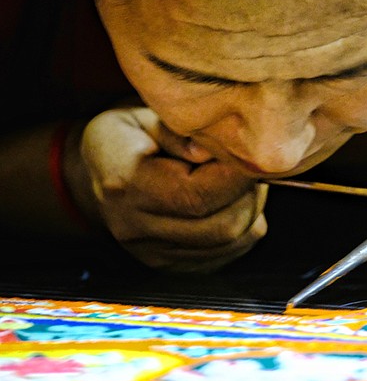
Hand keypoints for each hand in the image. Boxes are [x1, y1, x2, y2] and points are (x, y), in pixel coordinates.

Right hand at [79, 107, 266, 272]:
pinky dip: (244, 226)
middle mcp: (136, 228)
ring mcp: (153, 253)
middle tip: (251, 166)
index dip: (235, 177)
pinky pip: (229, 252)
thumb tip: (217, 152)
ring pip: (230, 242)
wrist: (100, 171)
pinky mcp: (172, 265)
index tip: (251, 154)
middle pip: (220, 226)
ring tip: (241, 181)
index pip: (196, 196)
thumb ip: (181, 133)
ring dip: (250, 210)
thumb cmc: (127, 135)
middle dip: (249, 195)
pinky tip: (232, 201)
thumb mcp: (145, 115)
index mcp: (126, 185)